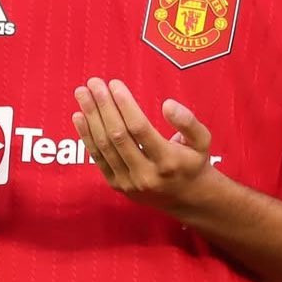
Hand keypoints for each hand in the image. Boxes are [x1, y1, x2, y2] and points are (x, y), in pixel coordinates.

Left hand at [72, 77, 212, 211]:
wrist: (187, 199)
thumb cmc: (193, 161)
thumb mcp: (202, 140)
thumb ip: (188, 121)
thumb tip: (167, 105)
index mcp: (168, 161)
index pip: (140, 129)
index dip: (125, 105)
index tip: (114, 84)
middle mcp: (146, 174)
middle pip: (118, 136)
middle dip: (103, 106)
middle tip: (94, 82)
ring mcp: (129, 183)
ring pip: (105, 146)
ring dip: (91, 117)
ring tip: (82, 93)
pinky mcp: (117, 186)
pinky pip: (98, 159)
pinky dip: (86, 136)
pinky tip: (79, 116)